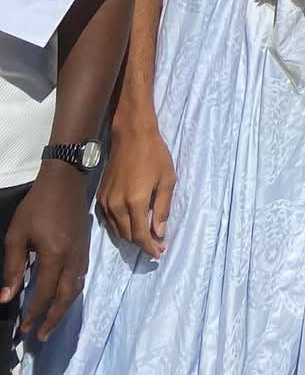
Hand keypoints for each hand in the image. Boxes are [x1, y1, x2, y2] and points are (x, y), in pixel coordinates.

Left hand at [3, 163, 89, 339]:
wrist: (65, 181)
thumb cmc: (37, 206)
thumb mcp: (17, 235)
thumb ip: (13, 267)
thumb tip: (7, 297)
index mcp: (54, 255)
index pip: (44, 292)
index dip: (33, 313)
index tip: (24, 329)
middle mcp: (72, 257)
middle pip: (66, 295)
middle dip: (53, 318)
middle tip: (42, 335)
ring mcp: (82, 252)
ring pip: (76, 287)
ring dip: (64, 308)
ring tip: (52, 321)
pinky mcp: (85, 247)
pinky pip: (80, 276)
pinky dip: (72, 292)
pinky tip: (64, 296)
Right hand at [98, 122, 175, 258]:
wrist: (132, 136)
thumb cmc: (155, 155)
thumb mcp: (167, 181)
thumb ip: (162, 208)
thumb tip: (159, 233)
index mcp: (134, 202)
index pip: (140, 235)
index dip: (150, 247)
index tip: (159, 253)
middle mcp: (116, 206)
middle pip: (127, 236)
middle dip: (142, 244)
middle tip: (156, 245)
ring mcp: (105, 202)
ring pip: (117, 230)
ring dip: (131, 237)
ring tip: (146, 237)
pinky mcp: (99, 197)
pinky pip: (109, 221)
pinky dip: (120, 227)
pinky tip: (131, 224)